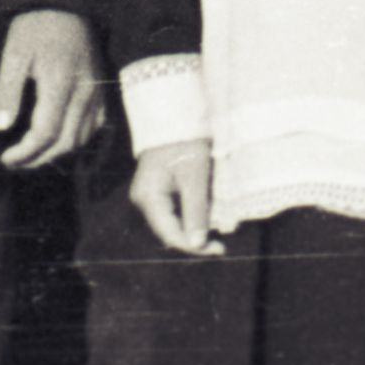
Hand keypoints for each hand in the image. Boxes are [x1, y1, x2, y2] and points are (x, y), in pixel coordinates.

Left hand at [0, 8, 103, 168]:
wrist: (66, 4)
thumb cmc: (36, 27)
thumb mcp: (14, 53)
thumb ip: (7, 90)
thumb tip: (1, 127)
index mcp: (60, 82)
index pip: (46, 133)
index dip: (25, 153)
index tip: (4, 158)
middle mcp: (84, 91)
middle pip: (66, 142)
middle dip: (38, 159)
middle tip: (14, 163)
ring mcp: (96, 91)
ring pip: (82, 138)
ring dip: (56, 154)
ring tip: (32, 156)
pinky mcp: (101, 88)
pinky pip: (95, 126)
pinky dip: (77, 141)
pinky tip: (60, 140)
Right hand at [131, 139, 221, 255]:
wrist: (175, 115)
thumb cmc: (186, 142)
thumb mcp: (196, 177)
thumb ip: (196, 211)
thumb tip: (197, 244)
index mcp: (148, 198)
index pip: (170, 234)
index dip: (194, 247)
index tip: (218, 249)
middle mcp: (144, 200)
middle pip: (169, 230)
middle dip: (195, 238)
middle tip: (220, 245)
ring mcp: (149, 194)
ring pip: (172, 221)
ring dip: (194, 227)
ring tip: (217, 231)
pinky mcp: (157, 189)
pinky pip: (173, 209)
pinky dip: (191, 215)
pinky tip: (206, 215)